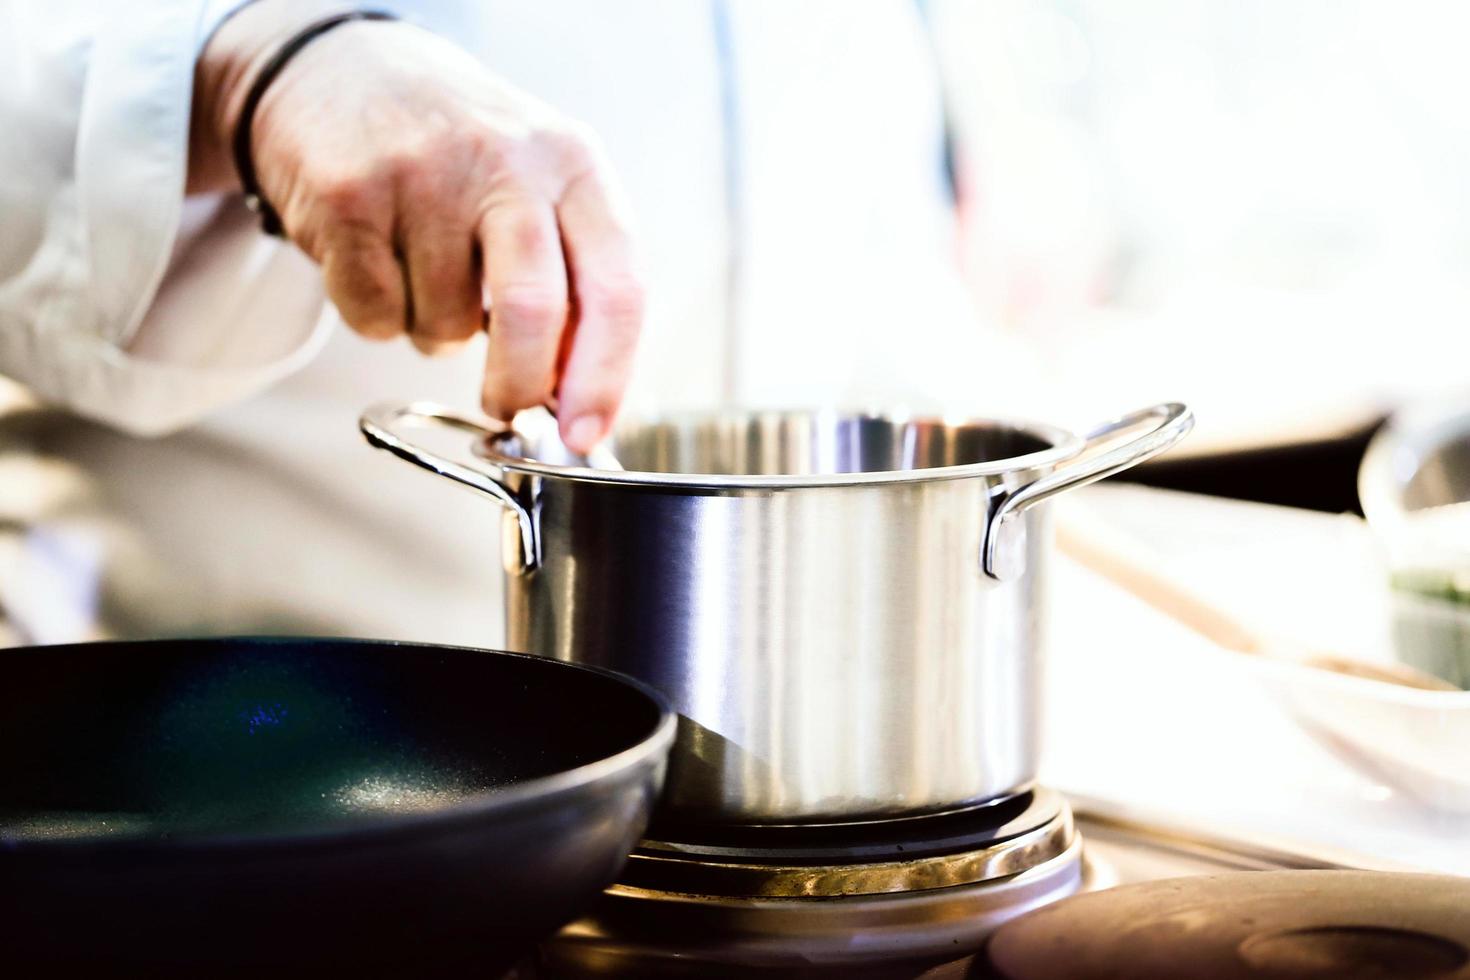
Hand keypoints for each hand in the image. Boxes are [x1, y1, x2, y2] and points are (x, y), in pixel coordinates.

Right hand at [192, 4, 642, 451]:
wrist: (335, 71)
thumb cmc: (458, 154)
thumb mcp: (540, 188)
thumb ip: (573, 280)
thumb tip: (582, 398)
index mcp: (574, 164)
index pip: (617, 286)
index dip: (605, 378)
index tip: (583, 435)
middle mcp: (506, 162)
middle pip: (533, 313)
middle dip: (520, 384)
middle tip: (507, 407)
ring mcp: (422, 175)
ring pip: (443, 327)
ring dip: (435, 332)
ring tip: (424, 270)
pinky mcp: (348, 197)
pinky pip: (374, 316)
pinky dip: (377, 317)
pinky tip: (377, 258)